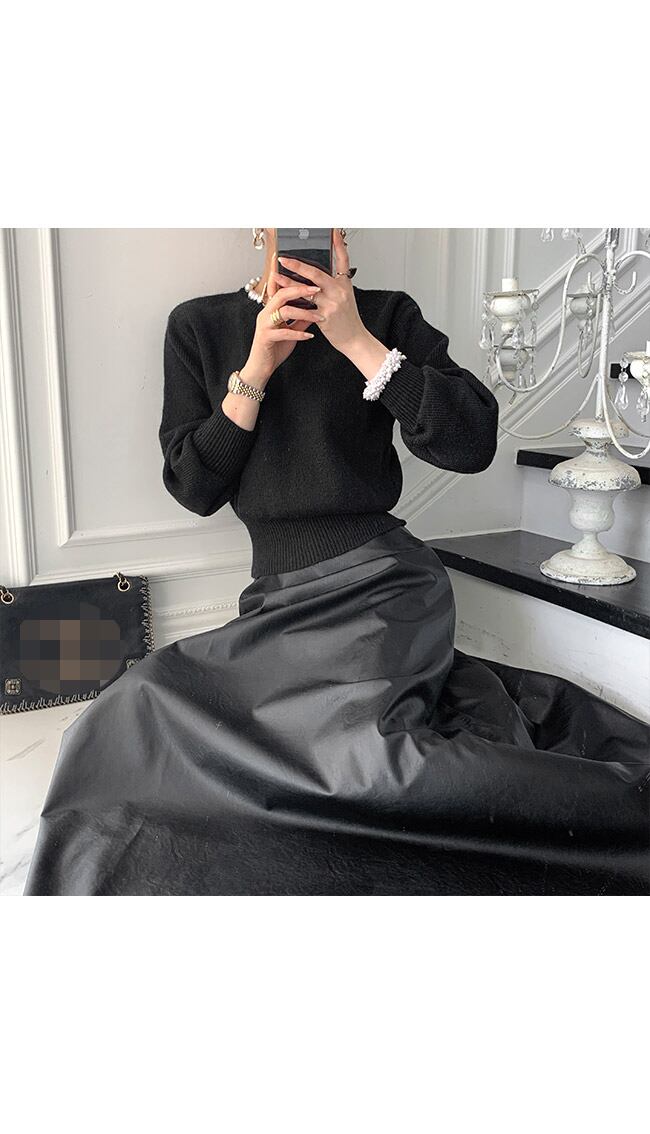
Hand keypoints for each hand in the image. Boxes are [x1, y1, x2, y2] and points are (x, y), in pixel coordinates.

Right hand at [241, 271, 320, 386]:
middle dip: (300, 290)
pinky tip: (309, 336)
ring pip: (284, 311)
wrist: (261, 367)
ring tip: (319, 317)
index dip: (294, 281)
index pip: (281, 289)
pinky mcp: (265, 337)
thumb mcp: (291, 331)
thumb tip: (315, 311)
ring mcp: (265, 325)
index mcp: (271, 309)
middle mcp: (266, 313)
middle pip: (282, 294)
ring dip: (304, 313)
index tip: (310, 276)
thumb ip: (300, 321)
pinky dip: (298, 334)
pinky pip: (283, 332)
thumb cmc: (275, 348)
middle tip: (317, 290)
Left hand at [277, 229, 366, 357]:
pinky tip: (282, 298)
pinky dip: (292, 302)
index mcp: (345, 284)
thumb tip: (314, 277)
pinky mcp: (324, 317)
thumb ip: (332, 286)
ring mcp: (332, 303)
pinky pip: (304, 307)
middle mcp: (339, 291)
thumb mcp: (344, 298)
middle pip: (316, 273)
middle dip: (298, 265)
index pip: (343, 260)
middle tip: (284, 258)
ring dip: (289, 282)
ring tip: (276, 276)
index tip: (333, 231)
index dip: (338, 245)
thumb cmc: (348, 319)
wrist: (354, 339)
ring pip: (306, 290)